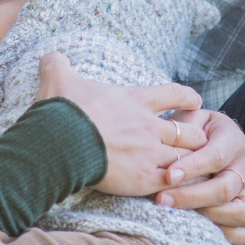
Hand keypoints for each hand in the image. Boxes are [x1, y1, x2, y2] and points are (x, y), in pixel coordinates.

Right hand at [35, 51, 205, 197]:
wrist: (59, 142)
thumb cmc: (62, 110)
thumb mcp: (59, 79)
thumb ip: (57, 66)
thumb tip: (49, 56)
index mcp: (135, 100)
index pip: (174, 94)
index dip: (187, 98)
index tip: (196, 101)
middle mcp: (149, 126)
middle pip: (189, 131)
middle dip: (194, 137)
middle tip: (194, 142)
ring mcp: (149, 153)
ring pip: (185, 158)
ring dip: (187, 163)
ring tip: (188, 169)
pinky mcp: (143, 178)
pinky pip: (173, 181)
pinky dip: (176, 184)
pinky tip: (176, 188)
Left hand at [154, 109, 244, 244]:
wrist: (209, 140)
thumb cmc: (193, 131)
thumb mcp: (189, 120)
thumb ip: (182, 126)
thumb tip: (169, 138)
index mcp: (232, 140)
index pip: (217, 156)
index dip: (193, 168)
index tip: (168, 175)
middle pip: (226, 188)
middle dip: (192, 197)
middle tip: (161, 200)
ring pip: (242, 212)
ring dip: (210, 218)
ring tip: (180, 217)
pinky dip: (231, 237)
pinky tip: (203, 233)